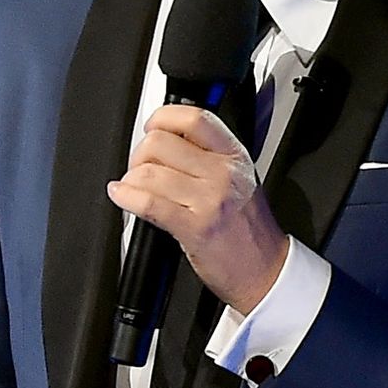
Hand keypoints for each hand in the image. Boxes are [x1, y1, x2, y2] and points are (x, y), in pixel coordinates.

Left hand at [106, 104, 287, 313]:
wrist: (265, 269)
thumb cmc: (249, 228)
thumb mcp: (239, 179)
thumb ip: (209, 155)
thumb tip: (165, 140)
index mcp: (235, 156)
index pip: (194, 118)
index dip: (163, 117)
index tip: (153, 127)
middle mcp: (223, 174)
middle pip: (160, 142)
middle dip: (139, 154)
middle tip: (141, 167)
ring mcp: (209, 200)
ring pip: (148, 172)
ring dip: (131, 180)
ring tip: (134, 188)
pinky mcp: (193, 227)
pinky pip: (146, 202)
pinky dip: (124, 197)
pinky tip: (122, 196)